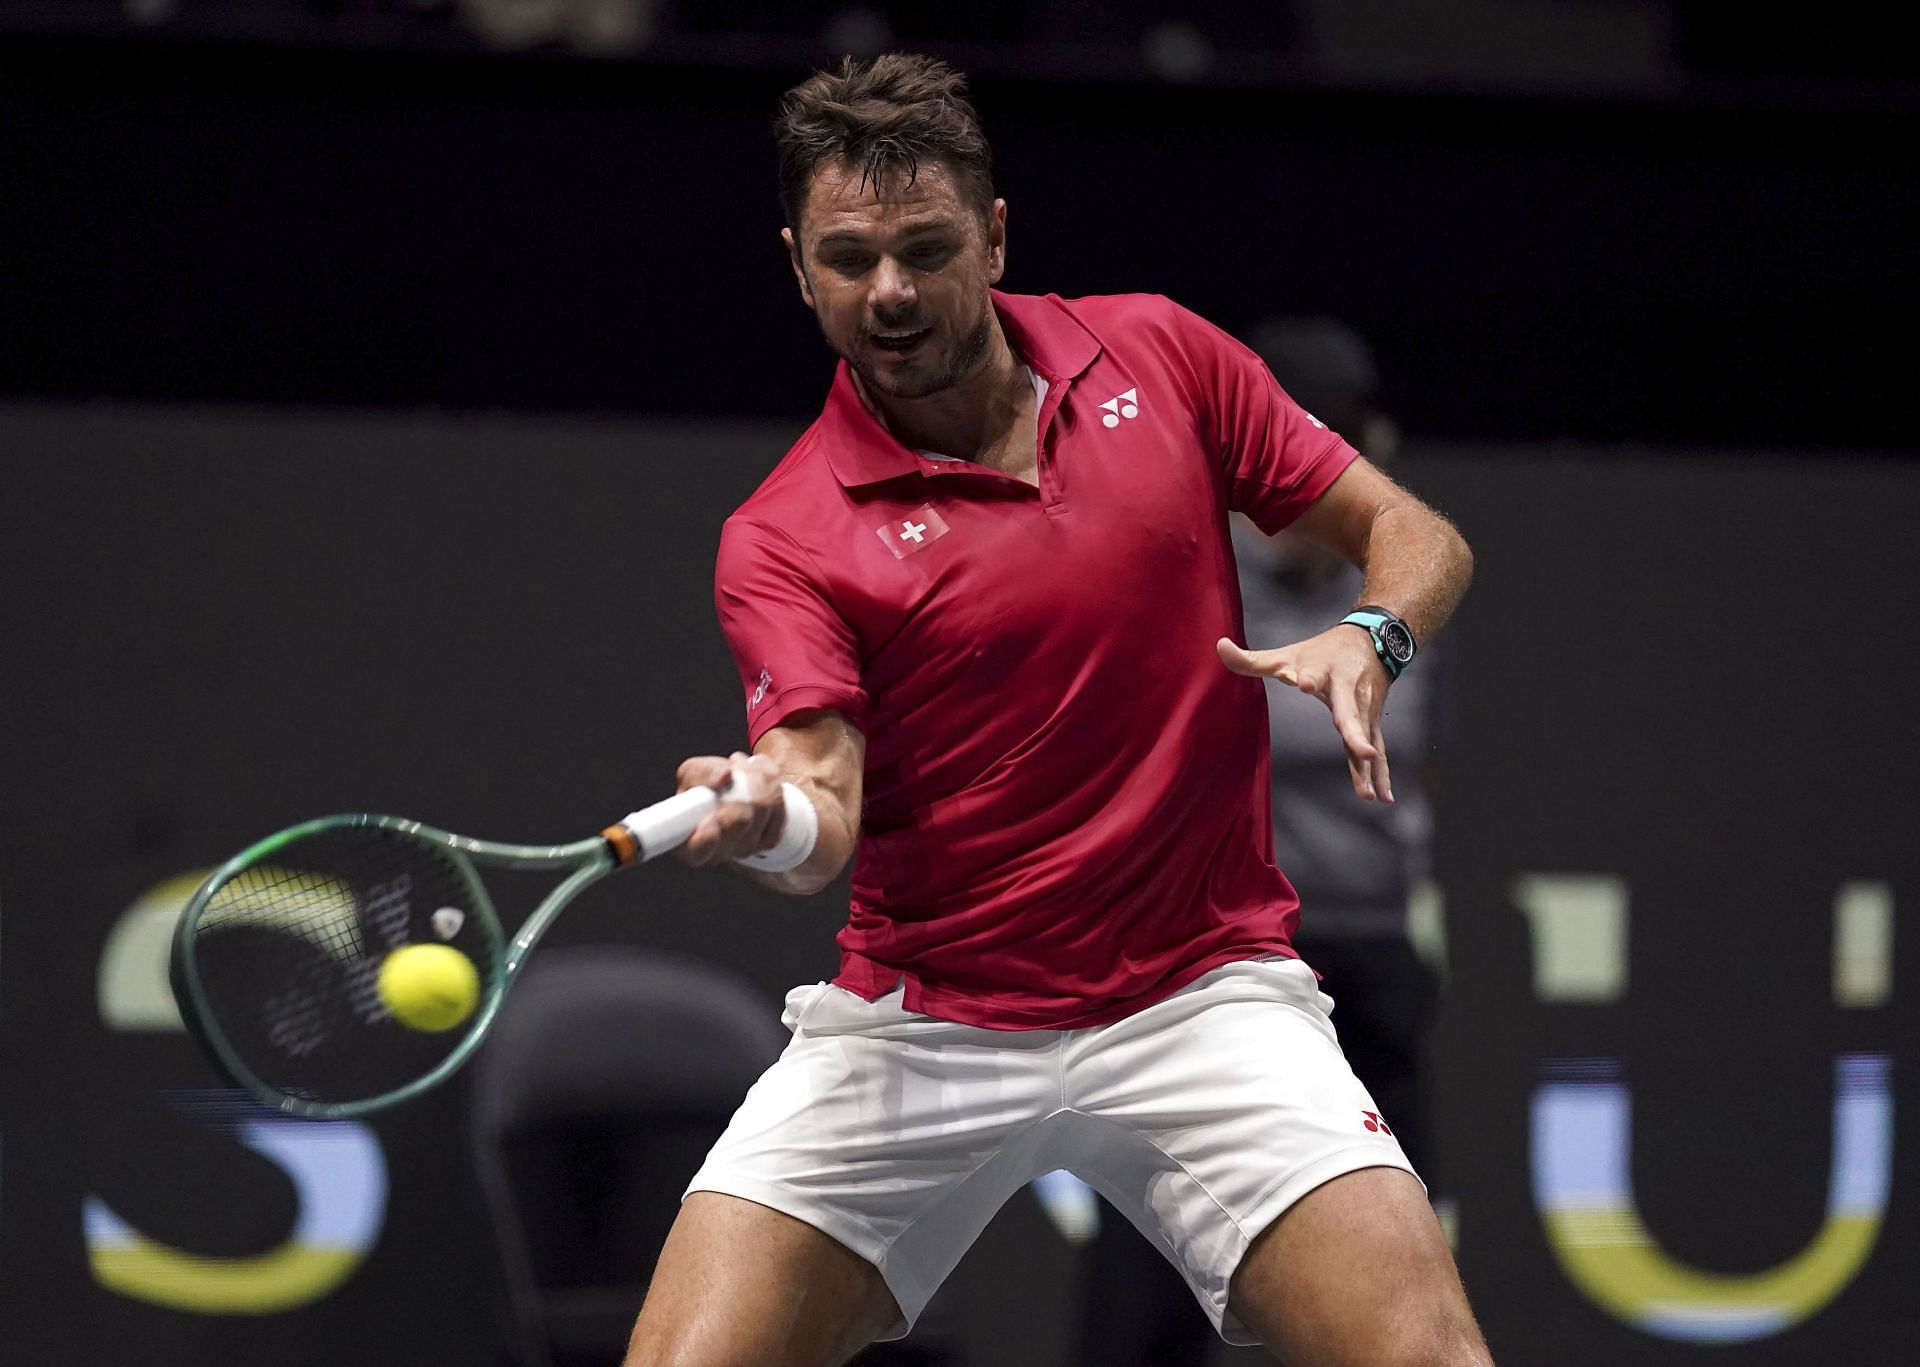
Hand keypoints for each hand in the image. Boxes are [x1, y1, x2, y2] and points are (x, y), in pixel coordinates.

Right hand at [673, 751, 787, 866]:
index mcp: (689, 842)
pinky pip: (779, 808)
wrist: (733, 788)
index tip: (710, 819)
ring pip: (763, 807)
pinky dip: (772, 785)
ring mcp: (744, 849)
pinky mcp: (768, 841)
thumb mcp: (693, 772)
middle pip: (740, 818)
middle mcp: (717, 852)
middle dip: (740, 783)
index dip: (708, 837)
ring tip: (744, 769)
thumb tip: (724, 776)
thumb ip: (701, 773)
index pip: (698, 849)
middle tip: (732, 769)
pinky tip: (761, 779)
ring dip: (757, 777)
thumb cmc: (705, 786)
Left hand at [1217, 628, 1394, 802]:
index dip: (1309, 678)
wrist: (1372, 639)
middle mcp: (1347, 690)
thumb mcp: (1288, 654)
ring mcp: (1364, 708)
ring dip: (1367, 766)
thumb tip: (1219, 646)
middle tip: (1363, 751)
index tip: (1305, 683)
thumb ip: (1252, 659)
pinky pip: (1378, 749)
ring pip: (1366, 737)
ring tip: (1367, 793)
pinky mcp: (1372, 721)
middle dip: (1354, 731)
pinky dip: (1380, 774)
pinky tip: (1383, 798)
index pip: (1314, 674)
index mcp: (1323, 671)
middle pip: (1350, 713)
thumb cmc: (1322, 651)